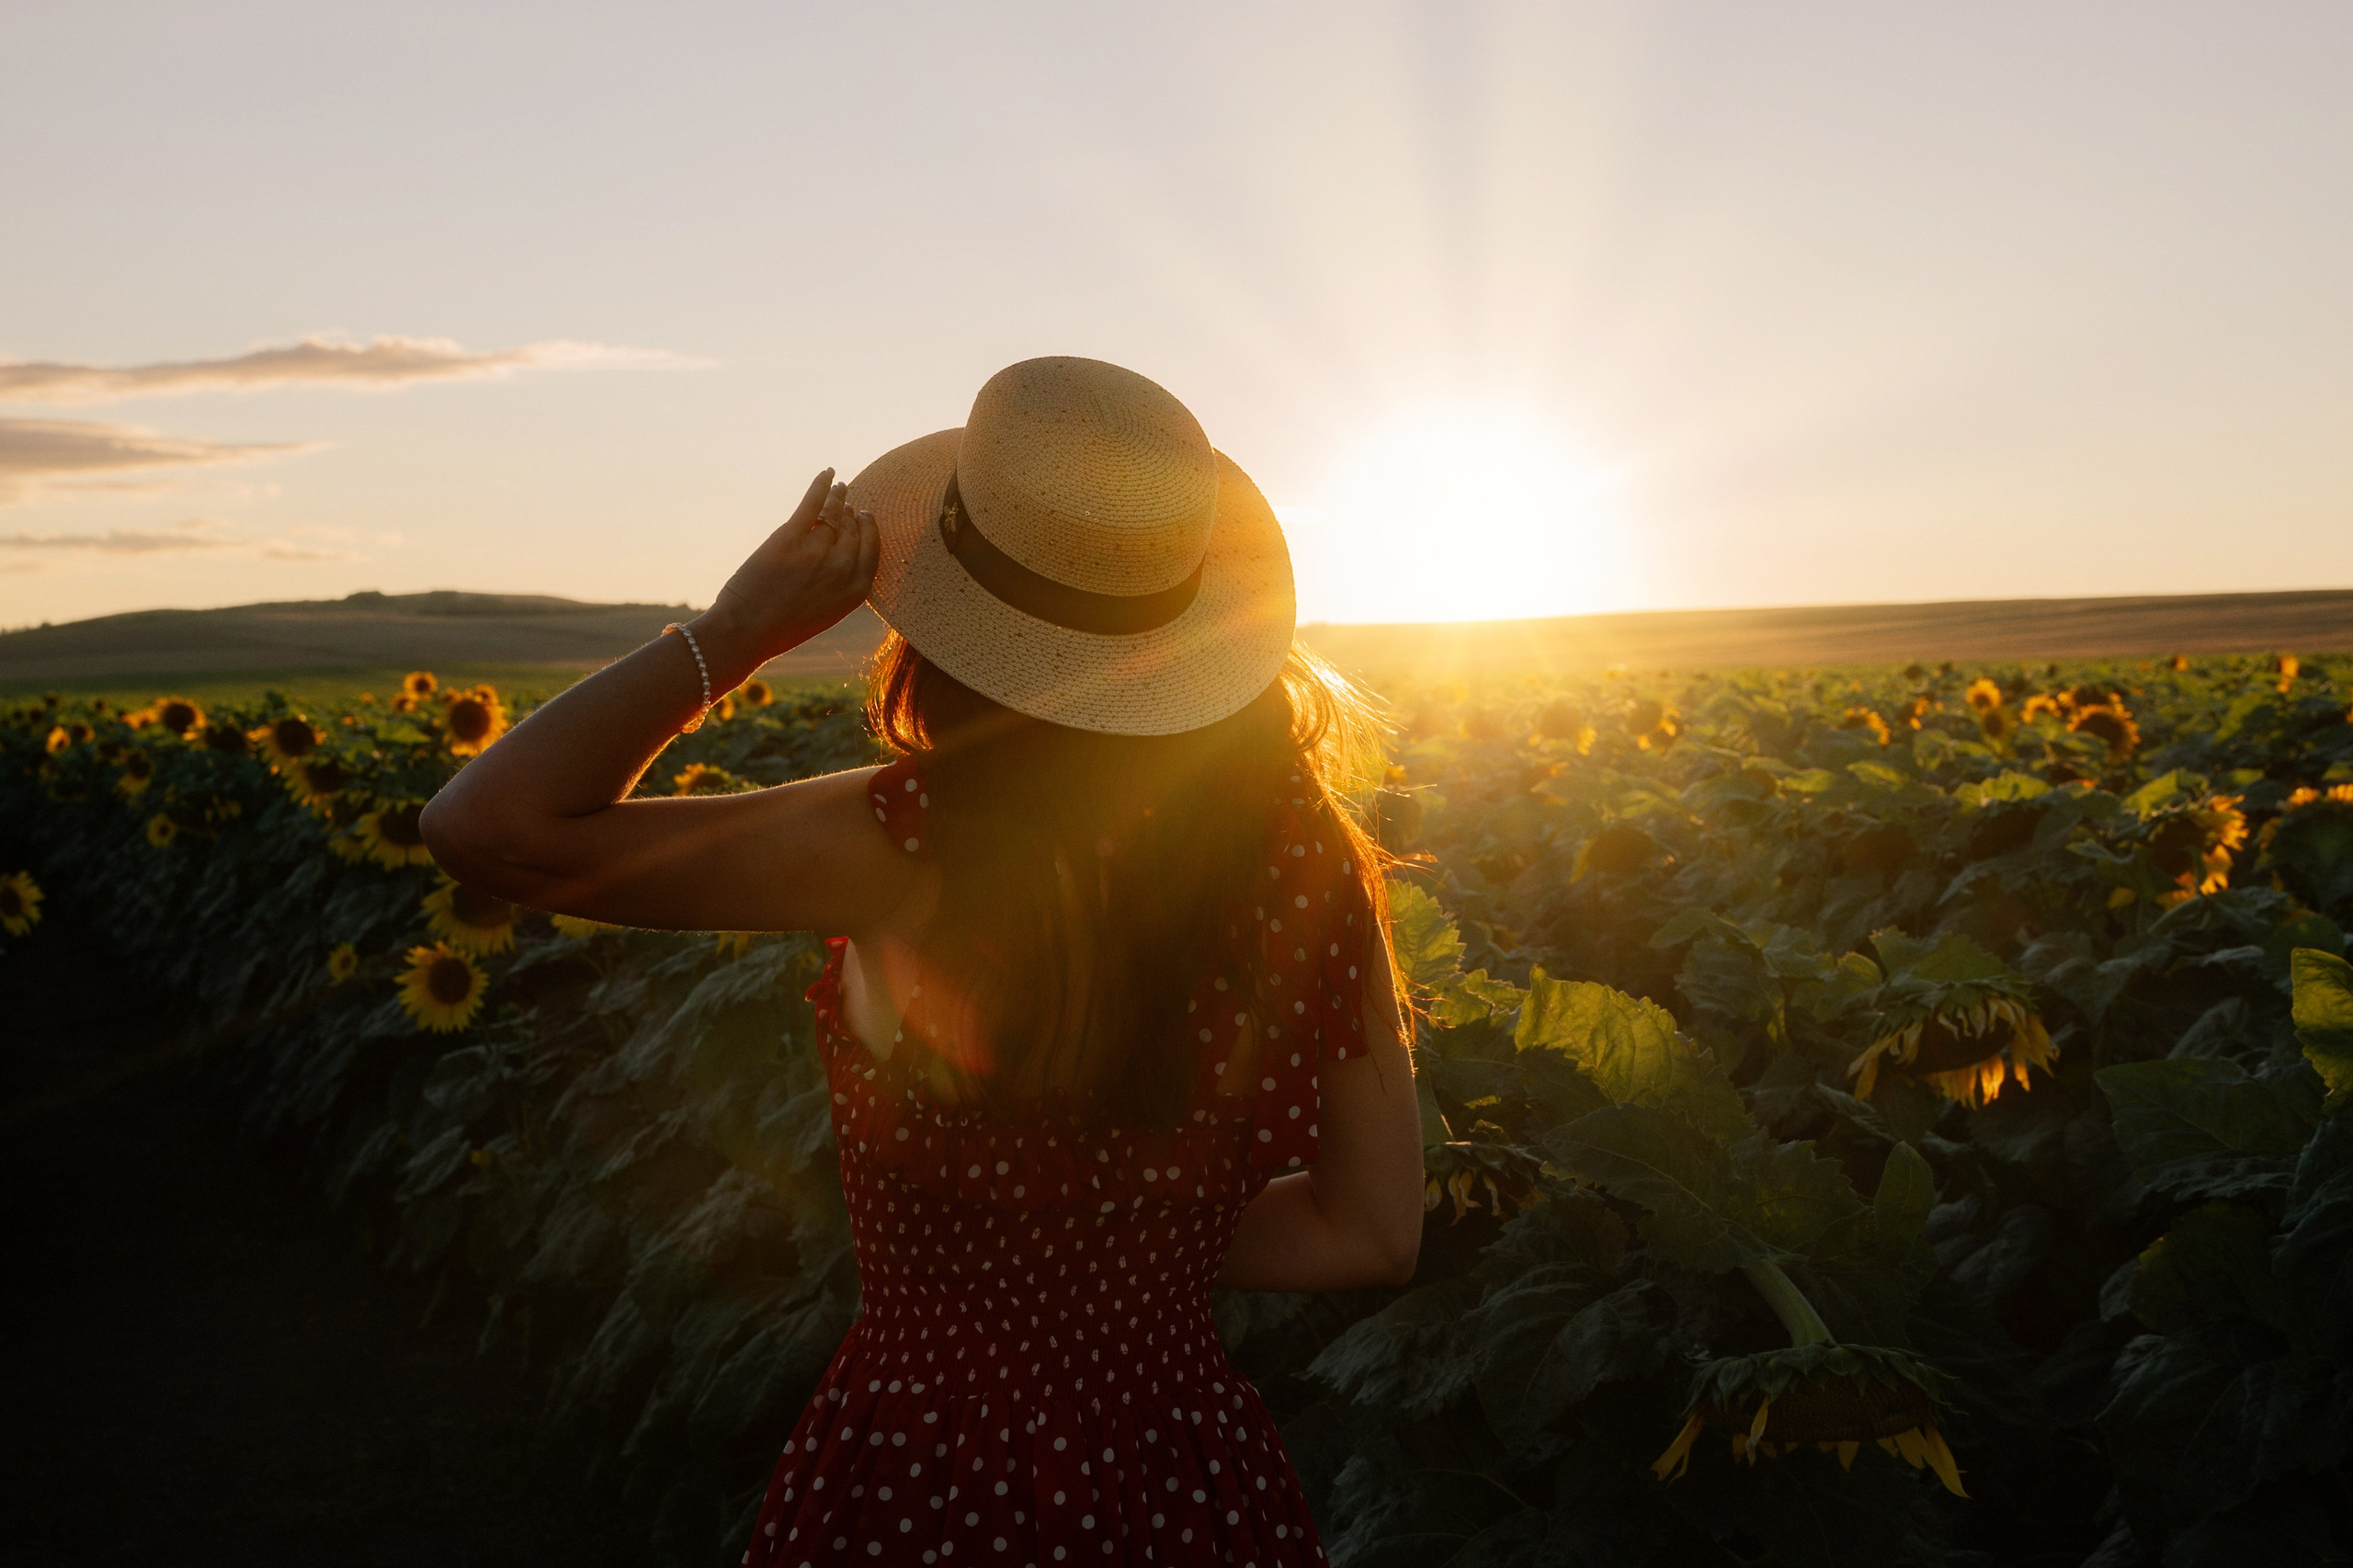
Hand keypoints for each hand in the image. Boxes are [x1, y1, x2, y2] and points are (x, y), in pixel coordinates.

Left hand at [691, 469, 880, 679]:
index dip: (868, 531)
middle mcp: (842, 568)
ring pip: (834, 514)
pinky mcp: (792, 536)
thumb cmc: (781, 628)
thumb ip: (839, 584)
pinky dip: (821, 484)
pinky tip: (827, 473)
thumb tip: (838, 552)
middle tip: (848, 504)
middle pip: (853, 530)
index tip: (864, 519)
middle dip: (851, 515)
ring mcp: (819, 550)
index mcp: (856, 592)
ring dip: (838, 497)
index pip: (872, 550)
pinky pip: (813, 501)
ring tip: (840, 488)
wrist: (746, 632)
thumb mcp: (825, 613)